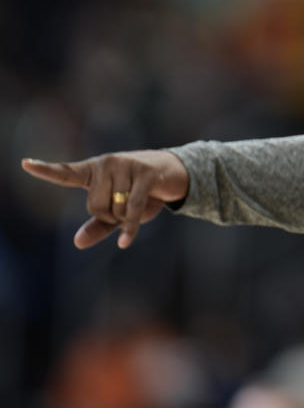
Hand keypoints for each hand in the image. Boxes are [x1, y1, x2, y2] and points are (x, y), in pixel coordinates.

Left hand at [21, 150, 188, 249]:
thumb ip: (99, 225)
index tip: (25, 164)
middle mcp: (107, 164)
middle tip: (128, 207)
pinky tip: (125, 242)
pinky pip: (131, 209)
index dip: (45, 170)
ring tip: (141, 202)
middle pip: (95, 206)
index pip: (66, 172)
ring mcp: (126, 165)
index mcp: (94, 170)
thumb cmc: (143, 192)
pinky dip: (129, 228)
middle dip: (111, 216)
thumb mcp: (119, 211)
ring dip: (127, 218)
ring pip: (115, 209)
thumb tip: (77, 243)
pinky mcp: (145, 173)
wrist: (176, 174)